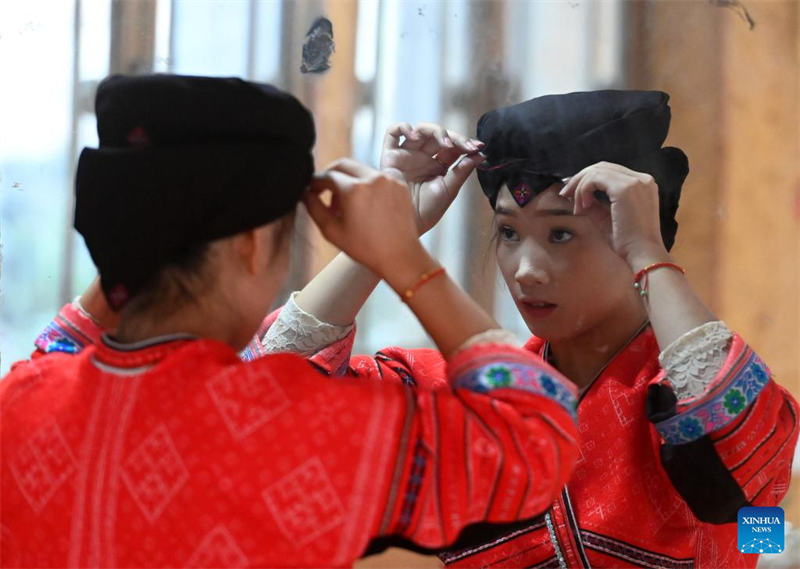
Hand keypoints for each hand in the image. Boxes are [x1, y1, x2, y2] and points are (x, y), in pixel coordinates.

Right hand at [303, 158, 425, 275]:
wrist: (400, 256)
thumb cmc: (365, 248)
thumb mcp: (332, 231)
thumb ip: (314, 208)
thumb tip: (305, 193)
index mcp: (354, 189)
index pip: (327, 176)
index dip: (315, 182)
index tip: (311, 190)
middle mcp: (372, 178)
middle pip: (344, 164)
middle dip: (331, 175)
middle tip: (325, 191)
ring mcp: (388, 180)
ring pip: (360, 170)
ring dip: (349, 180)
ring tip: (345, 204)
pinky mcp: (399, 184)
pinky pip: (377, 178)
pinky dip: (367, 185)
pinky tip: (364, 205)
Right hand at [380, 122, 484, 233]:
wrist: (406, 223)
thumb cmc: (427, 212)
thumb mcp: (449, 190)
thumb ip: (462, 170)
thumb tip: (480, 154)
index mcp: (436, 166)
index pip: (452, 147)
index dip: (464, 143)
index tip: (478, 147)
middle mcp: (422, 158)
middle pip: (439, 135)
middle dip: (455, 137)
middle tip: (466, 146)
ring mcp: (406, 155)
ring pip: (420, 129)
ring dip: (435, 130)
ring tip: (445, 143)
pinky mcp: (390, 155)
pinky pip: (393, 132)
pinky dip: (403, 127)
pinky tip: (415, 135)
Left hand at [559, 162, 667, 267]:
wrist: (642, 254)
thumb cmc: (627, 242)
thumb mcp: (608, 217)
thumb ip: (596, 203)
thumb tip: (577, 194)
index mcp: (642, 184)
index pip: (611, 172)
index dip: (588, 179)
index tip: (573, 194)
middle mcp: (642, 178)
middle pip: (603, 167)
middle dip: (580, 179)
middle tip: (565, 194)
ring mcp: (635, 181)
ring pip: (597, 171)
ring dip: (580, 187)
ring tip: (577, 207)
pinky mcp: (625, 188)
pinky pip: (595, 179)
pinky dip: (584, 190)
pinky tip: (583, 206)